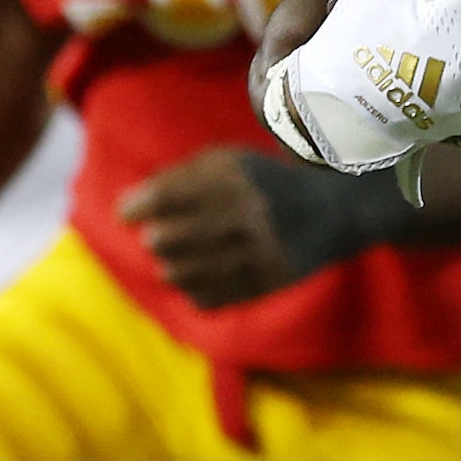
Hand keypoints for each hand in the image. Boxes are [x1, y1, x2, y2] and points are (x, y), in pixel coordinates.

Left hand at [120, 149, 403, 309]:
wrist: (333, 211)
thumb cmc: (264, 182)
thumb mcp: (227, 162)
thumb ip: (179, 178)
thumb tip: (128, 209)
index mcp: (233, 176)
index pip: (165, 196)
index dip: (135, 207)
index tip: (126, 214)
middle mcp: (247, 212)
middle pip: (167, 238)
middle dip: (156, 238)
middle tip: (159, 238)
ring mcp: (259, 251)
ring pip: (182, 273)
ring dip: (171, 267)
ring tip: (175, 261)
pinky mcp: (268, 282)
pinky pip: (208, 297)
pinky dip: (195, 290)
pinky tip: (198, 278)